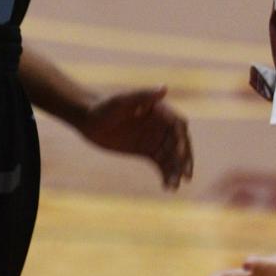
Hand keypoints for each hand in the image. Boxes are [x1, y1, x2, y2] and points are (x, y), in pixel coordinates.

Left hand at [78, 86, 192, 189]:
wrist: (89, 120)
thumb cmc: (105, 106)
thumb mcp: (123, 101)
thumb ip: (143, 96)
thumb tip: (165, 88)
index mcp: (159, 111)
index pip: (178, 126)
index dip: (182, 139)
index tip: (179, 154)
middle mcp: (161, 125)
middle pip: (179, 143)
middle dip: (184, 159)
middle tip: (186, 176)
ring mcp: (154, 139)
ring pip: (172, 156)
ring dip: (176, 170)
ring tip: (174, 187)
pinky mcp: (147, 151)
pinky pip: (161, 164)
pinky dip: (166, 174)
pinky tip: (167, 187)